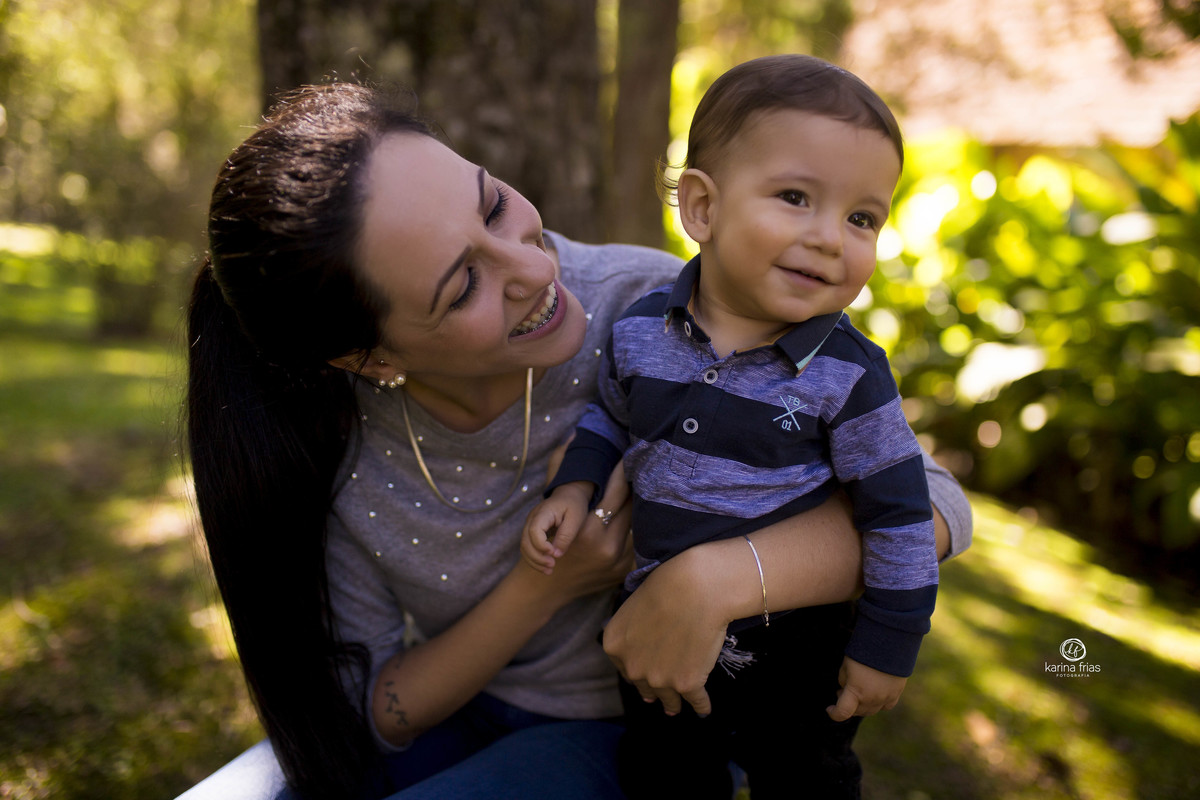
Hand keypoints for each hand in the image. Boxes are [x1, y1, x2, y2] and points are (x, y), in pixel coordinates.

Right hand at [514, 458, 633, 603]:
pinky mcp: (625, 570)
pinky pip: (639, 542)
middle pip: (633, 506)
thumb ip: (558, 469)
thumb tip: (573, 436)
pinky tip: (641, 513)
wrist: (546, 587)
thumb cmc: (543, 542)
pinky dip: (638, 527)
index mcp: (586, 529)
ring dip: (640, 506)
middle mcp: (606, 547)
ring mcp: (618, 562)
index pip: (618, 491)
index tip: (631, 455)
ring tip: (646, 486)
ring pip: (639, 523)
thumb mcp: (544, 508)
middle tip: (644, 464)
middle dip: (636, 486)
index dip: (625, 471)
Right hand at [521, 483, 592, 574]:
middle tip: (552, 566)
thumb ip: (566, 536)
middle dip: (537, 557)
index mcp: (543, 512)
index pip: (534, 531)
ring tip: (549, 571)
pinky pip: (528, 548)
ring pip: (524, 547)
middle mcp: (532, 518)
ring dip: (534, 561)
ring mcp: (529, 525)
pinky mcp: (532, 532)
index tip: (553, 553)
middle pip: (525, 541)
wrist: (569, 495)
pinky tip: (545, 567)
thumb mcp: (576, 518)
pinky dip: (534, 559)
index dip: (541, 545)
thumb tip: (556, 554)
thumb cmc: (574, 505)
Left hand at [602, 546, 727, 716]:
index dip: (635, 670)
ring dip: (672, 704)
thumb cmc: (667, 586)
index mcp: (614, 644)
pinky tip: (703, 709)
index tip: (641, 678)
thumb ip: (634, 629)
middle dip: (650, 690)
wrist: (696, 589)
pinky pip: (696, 701)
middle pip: (643, 686)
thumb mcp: (635, 604)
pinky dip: (701, 706)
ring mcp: (659, 679)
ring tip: (674, 708)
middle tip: (655, 697)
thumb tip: (642, 641)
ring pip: (668, 699)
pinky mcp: (687, 684)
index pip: (624, 666)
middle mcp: (632, 667)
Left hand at [826, 656, 906, 720]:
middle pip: (856, 712)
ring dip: (861, 705)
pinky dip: (877, 704)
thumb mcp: (846, 666)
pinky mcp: (896, 694)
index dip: (833, 713)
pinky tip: (874, 694)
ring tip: (858, 691)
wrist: (889, 643)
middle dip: (848, 705)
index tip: (829, 708)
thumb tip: (845, 690)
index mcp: (856, 692)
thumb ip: (844, 681)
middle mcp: (871, 699)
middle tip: (842, 692)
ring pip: (870, 711)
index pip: (842, 713)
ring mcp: (885, 698)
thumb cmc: (864, 652)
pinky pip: (885, 706)